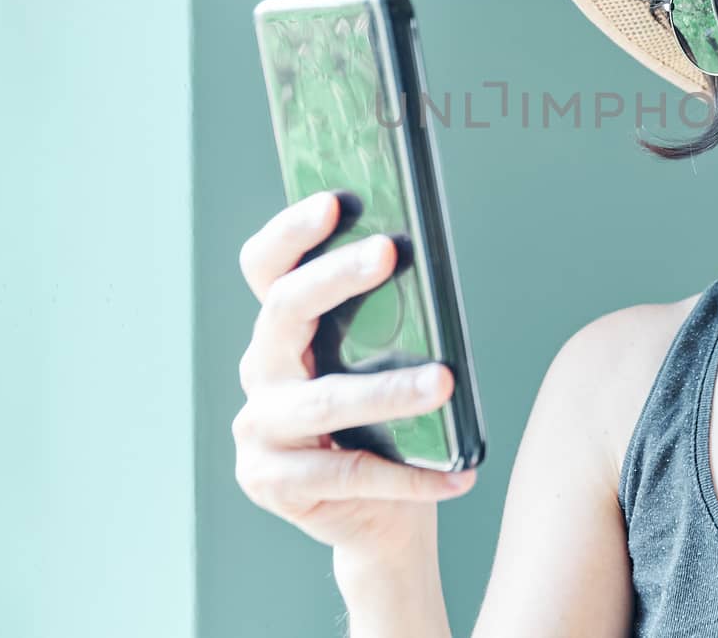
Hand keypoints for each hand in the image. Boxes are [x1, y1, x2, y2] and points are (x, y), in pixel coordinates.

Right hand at [233, 191, 476, 572]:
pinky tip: (459, 474)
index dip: (291, 231)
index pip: (267, 267)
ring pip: (324, 400)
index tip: (334, 200)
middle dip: (336, 276)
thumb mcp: (383, 366)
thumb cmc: (385, 425)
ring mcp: (258, 429)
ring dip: (390, 391)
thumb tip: (428, 261)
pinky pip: (347, 474)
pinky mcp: (271, 482)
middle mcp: (260, 370)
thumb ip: (387, 323)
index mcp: (281, 330)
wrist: (377, 516)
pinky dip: (409, 478)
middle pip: (284, 310)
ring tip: (445, 383)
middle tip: (389, 252)